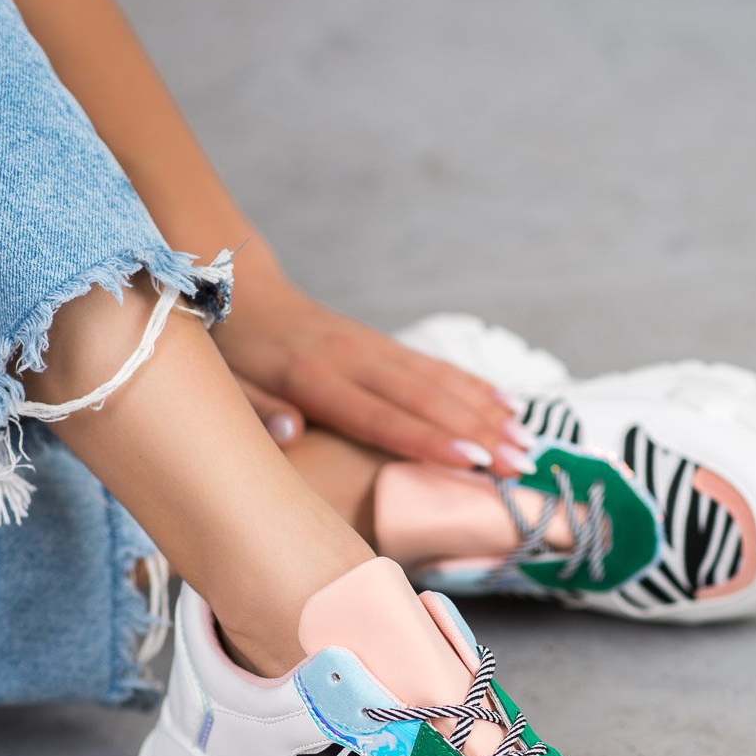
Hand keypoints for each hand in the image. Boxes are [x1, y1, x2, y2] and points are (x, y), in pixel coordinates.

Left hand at [212, 269, 534, 477]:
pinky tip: (505, 405)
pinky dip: (473, 386)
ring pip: (439, 380)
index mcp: (313, 378)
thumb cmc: (234, 353)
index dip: (427, 440)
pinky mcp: (383, 343)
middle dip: (478, 433)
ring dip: (487, 412)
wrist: (243, 291)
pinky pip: (436, 366)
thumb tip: (291, 433)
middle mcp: (353, 358)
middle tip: (519, 464)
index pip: (379, 416)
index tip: (472, 461)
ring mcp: (373, 348)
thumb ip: (257, 411)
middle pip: (424, 399)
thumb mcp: (229, 386)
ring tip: (526, 442)